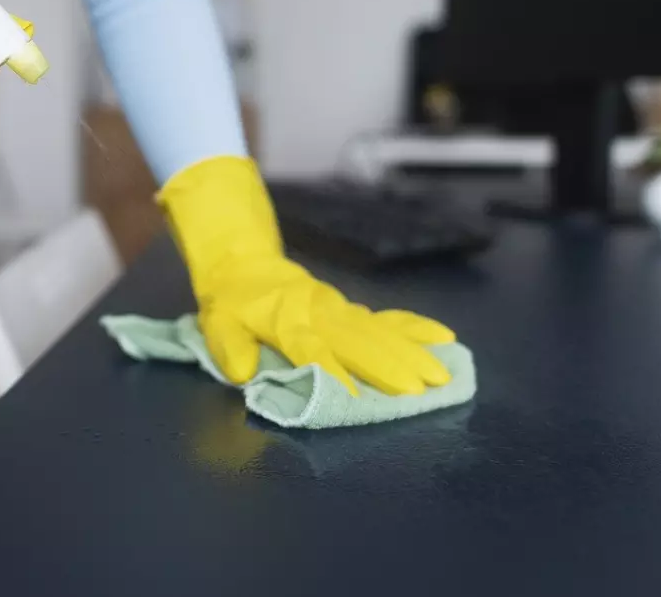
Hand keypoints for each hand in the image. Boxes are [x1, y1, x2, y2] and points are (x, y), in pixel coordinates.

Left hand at [158, 156, 454, 395]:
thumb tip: (242, 373)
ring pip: (379, 331)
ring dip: (411, 352)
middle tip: (423, 388)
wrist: (243, 264)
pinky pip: (385, 318)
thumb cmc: (231, 303)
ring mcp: (339, 310)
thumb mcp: (217, 324)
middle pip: (359, 342)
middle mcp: (320, 316)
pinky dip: (414, 328)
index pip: (314, 352)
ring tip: (441, 372)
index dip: (335, 373)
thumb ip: (230, 348)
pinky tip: (443, 338)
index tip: (359, 397)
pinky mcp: (349, 309)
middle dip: (391, 365)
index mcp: (287, 323)